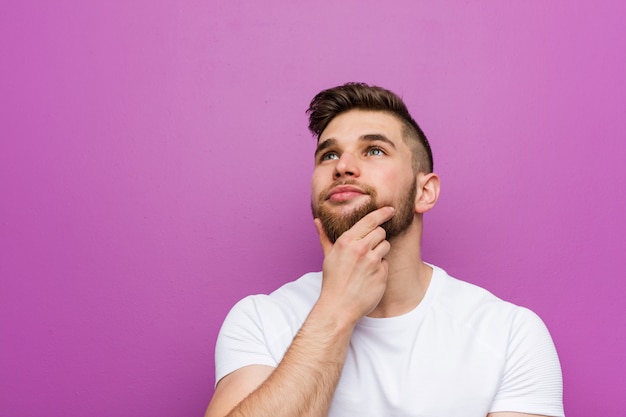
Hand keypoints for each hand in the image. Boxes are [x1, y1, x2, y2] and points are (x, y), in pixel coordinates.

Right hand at [314, 206, 394, 325]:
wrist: (339, 307)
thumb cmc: (332, 281)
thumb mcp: (328, 256)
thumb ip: (325, 236)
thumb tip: (317, 221)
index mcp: (347, 241)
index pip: (370, 220)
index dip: (382, 213)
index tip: (390, 210)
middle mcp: (360, 249)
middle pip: (380, 232)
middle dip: (377, 237)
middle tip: (369, 248)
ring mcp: (372, 262)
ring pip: (386, 246)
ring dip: (380, 252)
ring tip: (367, 263)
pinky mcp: (381, 274)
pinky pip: (386, 264)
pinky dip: (380, 268)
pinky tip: (369, 276)